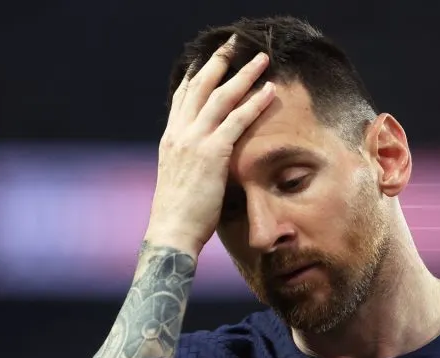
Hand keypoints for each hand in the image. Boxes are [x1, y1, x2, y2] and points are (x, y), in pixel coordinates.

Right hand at [145, 36, 276, 254]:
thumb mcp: (180, 179)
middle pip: (200, 87)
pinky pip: (236, 121)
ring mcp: (194, 141)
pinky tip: (269, 91)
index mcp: (170, 139)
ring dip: (243, 74)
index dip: (196, 75)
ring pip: (221, 97)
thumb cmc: (178, 215)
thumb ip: (191, 161)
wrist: (171, 232)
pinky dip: (254, 103)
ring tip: (260, 59)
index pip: (183, 97)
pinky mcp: (212, 153)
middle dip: (218, 62)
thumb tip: (205, 160)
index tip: (208, 59)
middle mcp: (179, 133)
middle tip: (234, 44)